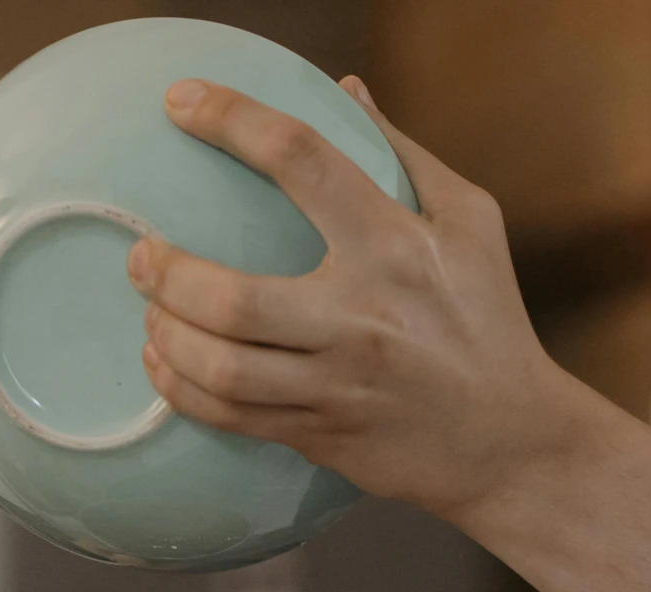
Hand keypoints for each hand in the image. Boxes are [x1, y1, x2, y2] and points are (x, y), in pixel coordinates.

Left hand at [128, 78, 573, 530]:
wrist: (510, 441)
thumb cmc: (489, 320)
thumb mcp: (470, 221)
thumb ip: (403, 153)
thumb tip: (343, 90)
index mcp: (396, 245)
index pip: (301, 161)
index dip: (232, 121)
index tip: (181, 101)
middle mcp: (361, 319)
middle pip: (233, 299)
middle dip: (166, 273)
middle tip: (140, 253)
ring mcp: (337, 386)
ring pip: (222, 369)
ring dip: (167, 338)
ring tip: (149, 313)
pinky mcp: (322, 435)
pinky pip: (231, 417)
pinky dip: (183, 391)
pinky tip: (165, 365)